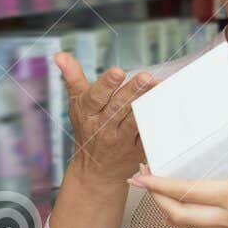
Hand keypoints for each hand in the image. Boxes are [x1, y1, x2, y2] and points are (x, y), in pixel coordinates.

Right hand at [55, 53, 155, 186]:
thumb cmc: (88, 130)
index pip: (96, 97)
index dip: (106, 84)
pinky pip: (149, 137)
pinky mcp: (138, 151)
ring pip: (136, 121)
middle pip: (119, 107)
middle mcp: (104, 127)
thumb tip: (59, 55)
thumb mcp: (77, 104)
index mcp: (88, 113)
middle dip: (133, 91)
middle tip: (146, 77)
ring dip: (148, 105)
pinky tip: (167, 109)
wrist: (95, 172)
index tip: (117, 71)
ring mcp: (122, 141)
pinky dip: (158, 124)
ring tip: (158, 88)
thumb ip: (72, 78)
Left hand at [128, 79, 227, 227]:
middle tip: (141, 178)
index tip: (138, 174)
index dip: (158, 184)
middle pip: (179, 215)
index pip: (187, 192)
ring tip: (159, 190)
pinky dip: (189, 217)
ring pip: (191, 226)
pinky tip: (191, 206)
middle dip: (155, 198)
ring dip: (169, 209)